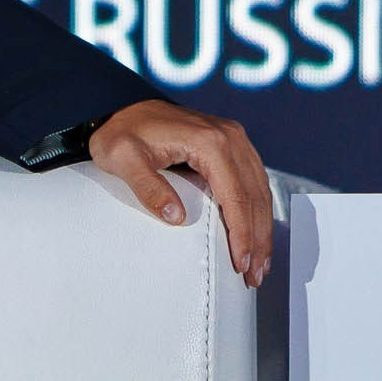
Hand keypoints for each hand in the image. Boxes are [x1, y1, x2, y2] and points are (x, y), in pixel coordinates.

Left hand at [87, 98, 272, 286]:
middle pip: (255, 196)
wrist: (119, 106)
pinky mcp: (230, 143)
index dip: (242, 234)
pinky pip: (252, 180)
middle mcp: (230, 137)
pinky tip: (255, 231)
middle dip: (258, 238)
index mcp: (210, 142)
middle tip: (255, 274)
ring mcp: (234, 138)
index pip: (236, 197)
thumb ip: (149, 188)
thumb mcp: (122, 159)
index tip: (242, 263)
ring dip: (262, 227)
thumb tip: (176, 217)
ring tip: (259, 263)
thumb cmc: (119, 133)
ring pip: (260, 189)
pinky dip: (257, 208)